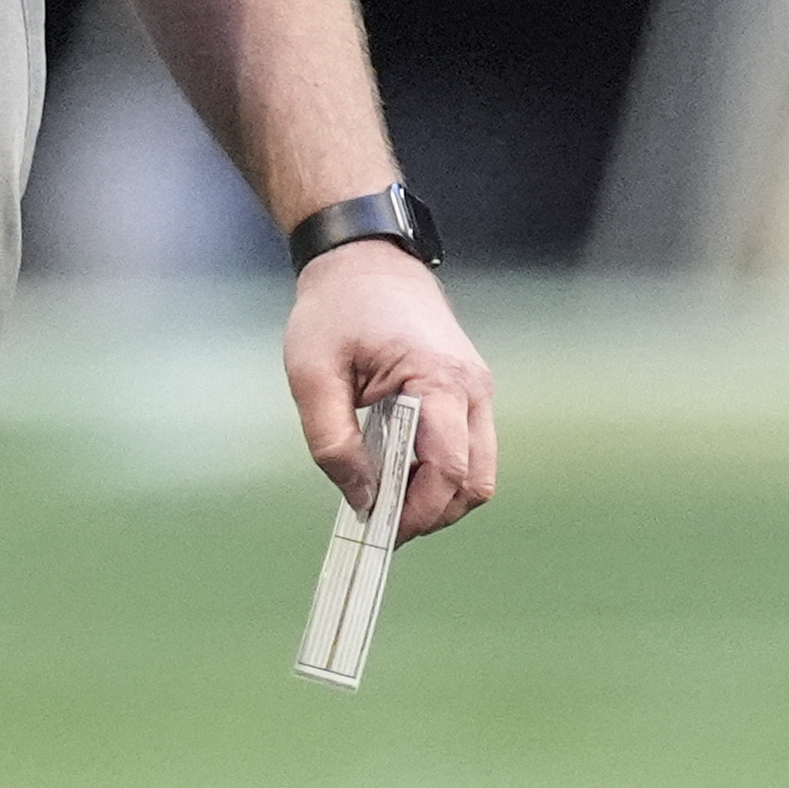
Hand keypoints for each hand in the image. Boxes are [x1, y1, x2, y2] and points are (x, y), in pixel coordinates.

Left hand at [282, 239, 495, 540]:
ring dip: (437, 495)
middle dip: (431, 512)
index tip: (378, 527)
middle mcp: (471, 388)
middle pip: (474, 482)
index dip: (418, 511)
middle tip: (380, 520)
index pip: (449, 469)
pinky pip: (466, 450)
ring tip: (385, 494)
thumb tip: (360, 497)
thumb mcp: (311, 375)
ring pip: (477, 472)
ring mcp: (475, 390)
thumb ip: (332, 442)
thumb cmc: (335, 310)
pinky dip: (438, 472)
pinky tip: (396, 468)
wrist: (362, 260)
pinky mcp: (467, 393)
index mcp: (438, 379)